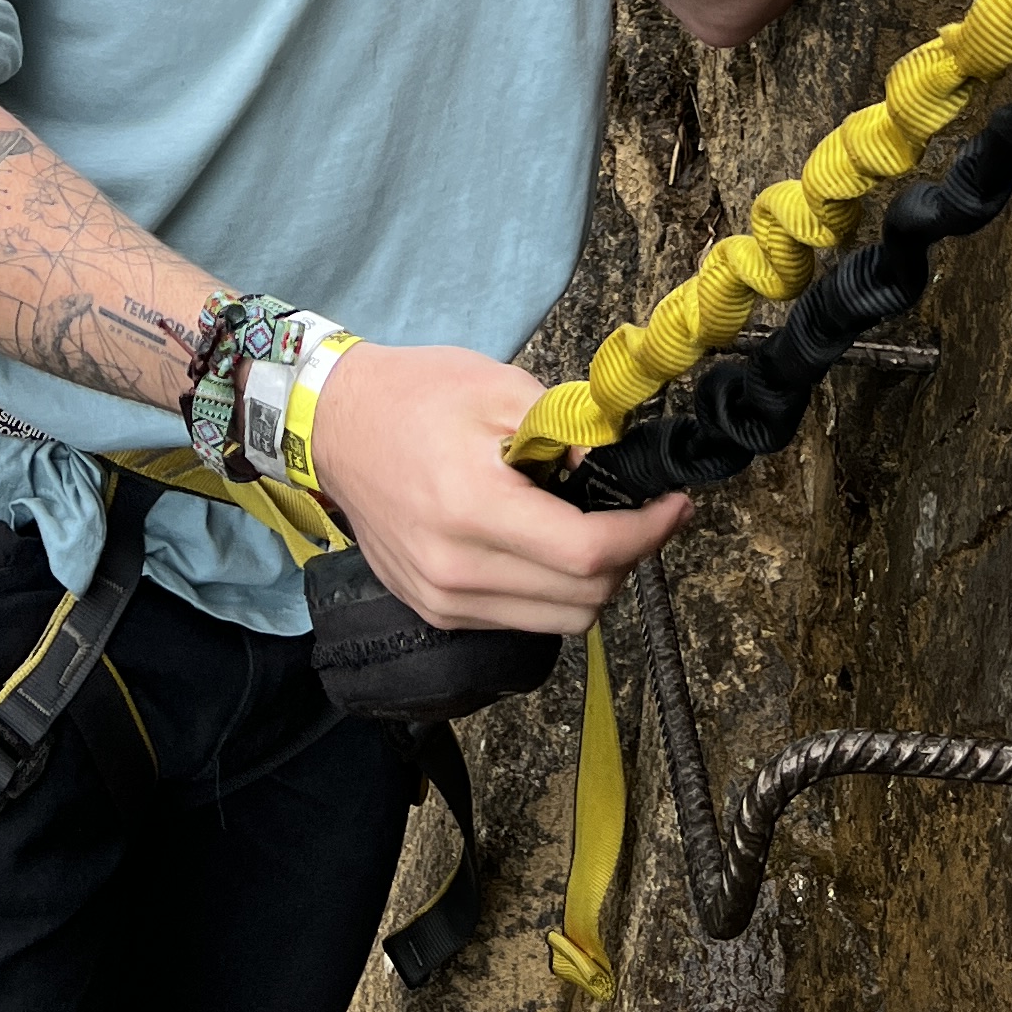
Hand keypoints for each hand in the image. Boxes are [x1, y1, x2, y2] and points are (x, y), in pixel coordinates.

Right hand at [304, 341, 687, 631]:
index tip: (674, 507)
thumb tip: (616, 472)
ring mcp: (443, 600)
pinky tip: (548, 546)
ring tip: (598, 530)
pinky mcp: (436, 611)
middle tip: (643, 514)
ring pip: (559, 621)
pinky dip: (552, 592)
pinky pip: (521, 619)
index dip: (646, 534)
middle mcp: (456, 571)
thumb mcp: (500, 389)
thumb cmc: (416, 395)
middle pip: (583, 599)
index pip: (587, 552)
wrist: (337, 425)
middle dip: (630, 558)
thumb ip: (568, 431)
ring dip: (595, 583)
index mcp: (473, 508)